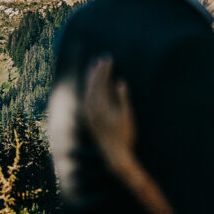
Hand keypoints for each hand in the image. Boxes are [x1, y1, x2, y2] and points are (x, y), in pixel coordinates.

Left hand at [83, 57, 136, 172]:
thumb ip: (123, 98)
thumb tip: (121, 82)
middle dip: (96, 71)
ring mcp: (89, 114)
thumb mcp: (127, 116)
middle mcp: (92, 109)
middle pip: (92, 85)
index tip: (108, 59)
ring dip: (90, 79)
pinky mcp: (89, 119)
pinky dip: (88, 89)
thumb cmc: (125, 135)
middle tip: (100, 59)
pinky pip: (85, 99)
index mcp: (101, 106)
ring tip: (93, 68)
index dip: (105, 70)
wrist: (114, 155)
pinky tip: (90, 87)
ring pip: (87, 91)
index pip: (101, 82)